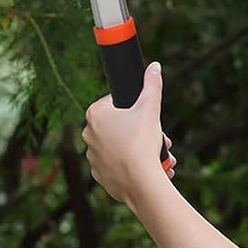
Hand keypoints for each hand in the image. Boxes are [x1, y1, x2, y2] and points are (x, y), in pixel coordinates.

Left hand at [83, 61, 176, 205]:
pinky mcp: (99, 175)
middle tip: (159, 138)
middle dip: (141, 131)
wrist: (140, 182)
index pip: (116, 103)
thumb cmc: (142, 142)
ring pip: (119, 147)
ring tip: (158, 156)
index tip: (148, 117)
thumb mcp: (150, 108)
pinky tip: (145, 168)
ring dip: (138, 149)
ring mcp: (92, 156)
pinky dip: (130, 166)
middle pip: (120, 126)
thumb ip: (152, 84)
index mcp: (95, 114)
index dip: (135, 108)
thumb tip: (154, 66)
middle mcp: (88, 134)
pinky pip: (116, 165)